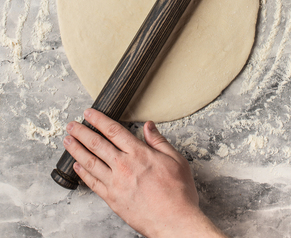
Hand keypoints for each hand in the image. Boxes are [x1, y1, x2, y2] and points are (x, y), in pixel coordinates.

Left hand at [64, 109, 226, 237]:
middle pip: (97, 144)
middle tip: (71, 125)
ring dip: (77, 150)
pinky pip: (93, 183)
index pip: (113, 131)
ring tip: (67, 141)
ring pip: (91, 162)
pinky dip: (83, 173)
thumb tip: (148, 125)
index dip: (99, 120)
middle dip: (82, 132)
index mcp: (139, 153)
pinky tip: (77, 166)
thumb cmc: (178, 192)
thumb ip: (159, 141)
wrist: (175, 222)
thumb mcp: (176, 159)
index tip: (89, 113)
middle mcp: (124, 166)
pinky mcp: (113, 199)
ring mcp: (116, 183)